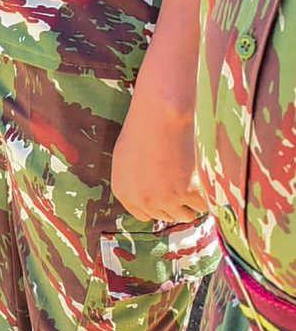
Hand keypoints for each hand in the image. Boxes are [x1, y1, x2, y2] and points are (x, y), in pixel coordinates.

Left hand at [112, 81, 204, 220]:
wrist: (161, 114)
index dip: (158, 205)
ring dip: (192, 199)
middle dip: (177, 201)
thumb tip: (149, 205)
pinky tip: (196, 169)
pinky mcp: (186, 193)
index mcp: (124, 192)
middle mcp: (142, 199)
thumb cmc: (145, 130)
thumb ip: (135, 185)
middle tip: (181, 177)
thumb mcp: (128, 160)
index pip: (144, 215)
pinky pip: (204, 204)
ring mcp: (165, 199)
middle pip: (169, 216)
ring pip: (188, 214)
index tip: (167, 193)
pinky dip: (205, 192)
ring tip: (187, 171)